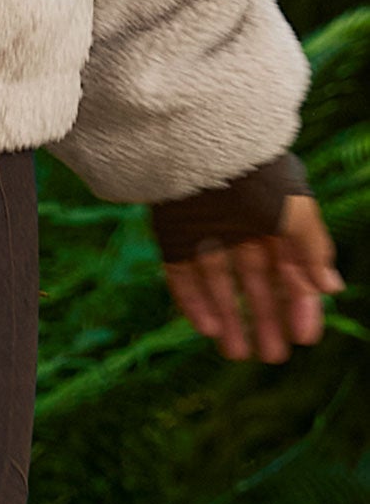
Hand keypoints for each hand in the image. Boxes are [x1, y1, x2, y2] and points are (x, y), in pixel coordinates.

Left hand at [163, 193, 345, 361]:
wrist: (198, 147)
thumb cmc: (255, 176)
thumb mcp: (295, 213)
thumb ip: (313, 249)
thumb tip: (330, 287)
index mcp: (274, 218)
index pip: (290, 270)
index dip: (298, 304)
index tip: (304, 336)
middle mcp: (240, 226)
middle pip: (255, 281)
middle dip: (264, 318)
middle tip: (273, 356)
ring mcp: (204, 230)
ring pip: (218, 283)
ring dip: (229, 318)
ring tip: (238, 354)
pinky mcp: (172, 234)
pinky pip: (182, 274)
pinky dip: (194, 301)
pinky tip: (208, 329)